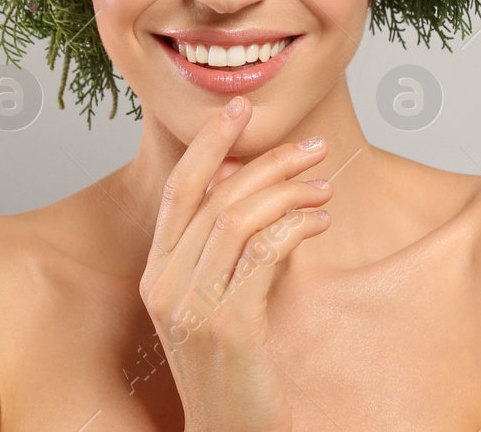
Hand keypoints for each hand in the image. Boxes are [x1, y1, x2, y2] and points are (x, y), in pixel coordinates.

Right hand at [138, 97, 333, 431]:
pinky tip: (319, 222)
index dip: (207, 142)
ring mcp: (192, 306)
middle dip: (267, 161)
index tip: (238, 109)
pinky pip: (262, 255)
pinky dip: (295, 227)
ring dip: (288, 191)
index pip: (178, 189)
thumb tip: (249, 183)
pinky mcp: (227, 326)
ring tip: (324, 186)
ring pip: (237, 218)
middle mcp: (164, 285)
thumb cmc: (234, 371)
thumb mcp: (219, 300)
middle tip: (312, 147)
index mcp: (156, 273)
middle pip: (214, 196)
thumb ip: (226, 248)